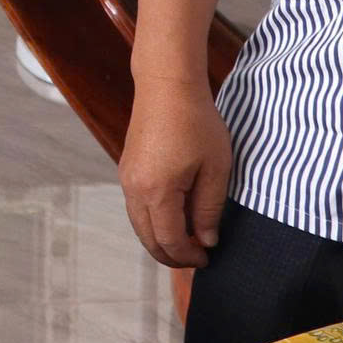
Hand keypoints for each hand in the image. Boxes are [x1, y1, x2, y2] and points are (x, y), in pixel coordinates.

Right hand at [120, 79, 233, 268]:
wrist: (167, 84)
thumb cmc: (196, 122)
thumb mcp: (215, 167)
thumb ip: (209, 209)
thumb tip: (206, 240)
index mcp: (157, 192)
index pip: (170, 241)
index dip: (189, 256)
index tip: (208, 258)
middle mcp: (134, 189)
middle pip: (148, 239)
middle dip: (172, 255)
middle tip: (198, 257)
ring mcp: (126, 179)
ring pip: (139, 225)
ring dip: (161, 239)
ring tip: (189, 239)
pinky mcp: (127, 169)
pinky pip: (136, 208)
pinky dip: (153, 222)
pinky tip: (174, 217)